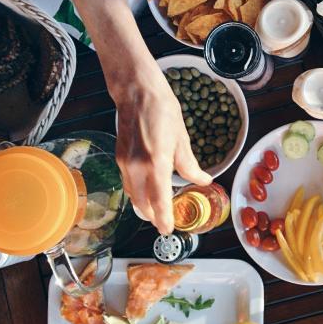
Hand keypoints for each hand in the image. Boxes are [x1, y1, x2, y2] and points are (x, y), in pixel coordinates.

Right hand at [113, 66, 211, 233]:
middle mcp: (137, 166)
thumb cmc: (162, 111)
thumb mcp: (182, 139)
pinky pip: (128, 182)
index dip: (164, 217)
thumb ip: (190, 165)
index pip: (159, 199)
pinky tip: (147, 191)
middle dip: (153, 216)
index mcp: (157, 162)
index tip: (168, 230)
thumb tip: (203, 180)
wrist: (137, 93)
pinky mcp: (119, 157)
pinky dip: (138, 191)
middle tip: (165, 223)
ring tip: (158, 211)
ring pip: (133, 194)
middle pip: (143, 203)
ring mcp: (125, 163)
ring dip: (144, 205)